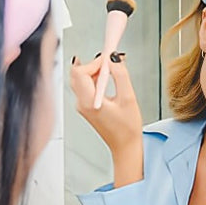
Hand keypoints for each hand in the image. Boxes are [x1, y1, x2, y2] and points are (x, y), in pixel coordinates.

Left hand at [69, 53, 143, 186]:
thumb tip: (114, 58)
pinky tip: (108, 79)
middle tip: (110, 62)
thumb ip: (120, 75)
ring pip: (80, 80)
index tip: (109, 58)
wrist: (125, 146)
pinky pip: (85, 87)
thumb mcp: (128, 98)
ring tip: (112, 70)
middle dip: (93, 64)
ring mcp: (82, 106)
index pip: (81, 72)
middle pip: (77, 74)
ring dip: (94, 71)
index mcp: (89, 102)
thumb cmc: (127, 128)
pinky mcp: (87, 107)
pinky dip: (95, 79)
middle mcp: (82, 104)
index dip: (95, 61)